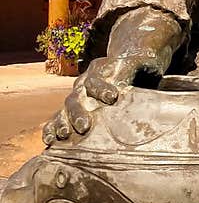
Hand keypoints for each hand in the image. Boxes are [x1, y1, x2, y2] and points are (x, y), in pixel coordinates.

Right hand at [42, 51, 163, 143]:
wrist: (123, 65)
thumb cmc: (135, 65)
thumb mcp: (140, 61)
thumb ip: (136, 68)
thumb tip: (145, 71)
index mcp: (98, 70)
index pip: (96, 80)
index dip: (102, 88)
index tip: (112, 97)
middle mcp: (83, 83)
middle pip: (76, 97)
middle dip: (78, 112)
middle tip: (84, 126)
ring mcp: (76, 97)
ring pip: (65, 109)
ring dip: (63, 122)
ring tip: (63, 135)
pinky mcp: (72, 110)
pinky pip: (57, 119)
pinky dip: (52, 129)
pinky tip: (49, 140)